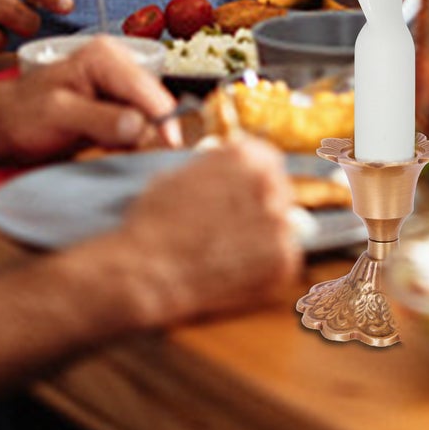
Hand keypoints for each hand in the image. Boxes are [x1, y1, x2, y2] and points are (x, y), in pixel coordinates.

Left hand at [0, 36, 178, 164]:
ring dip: (146, 138)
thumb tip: (141, 127)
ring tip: (131, 155)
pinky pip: (137, 124)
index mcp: (105, 57)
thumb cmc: (19, 115)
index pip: (146, 88)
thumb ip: (99, 119)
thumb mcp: (58, 116)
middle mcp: (116, 66)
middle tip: (151, 158)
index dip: (163, 118)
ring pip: (148, 114)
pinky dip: (135, 142)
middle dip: (155, 129)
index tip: (172, 146)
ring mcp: (116, 86)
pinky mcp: (114, 106)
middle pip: (152, 100)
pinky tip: (122, 152)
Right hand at [118, 139, 303, 324]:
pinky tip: (235, 274)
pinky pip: (282, 262)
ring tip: (228, 255)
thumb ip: (215, 170)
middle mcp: (269, 182)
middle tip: (233, 231)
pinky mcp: (283, 260)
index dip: (253, 184)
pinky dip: (265, 271)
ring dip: (263, 240)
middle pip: (278, 193)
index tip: (244, 198)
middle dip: (259, 211)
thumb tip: (227, 173)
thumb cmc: (153, 223)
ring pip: (283, 228)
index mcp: (247, 155)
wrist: (145, 270)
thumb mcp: (180, 175)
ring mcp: (280, 222)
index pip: (268, 162)